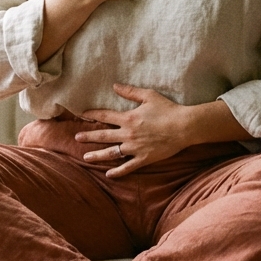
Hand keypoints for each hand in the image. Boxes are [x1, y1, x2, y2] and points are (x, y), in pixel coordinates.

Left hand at [77, 84, 196, 176]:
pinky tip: (109, 174)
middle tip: (76, 138)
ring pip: (112, 153)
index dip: (92, 114)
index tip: (82, 114)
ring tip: (85, 158)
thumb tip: (114, 85)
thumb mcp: (149, 96)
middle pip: (103, 136)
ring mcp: (135, 148)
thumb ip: (130, 91)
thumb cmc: (168, 109)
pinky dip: (118, 172)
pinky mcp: (144, 158)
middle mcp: (128, 134)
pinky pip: (128, 167)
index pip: (105, 116)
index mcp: (128, 118)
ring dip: (97, 155)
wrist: (184, 127)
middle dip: (89, 136)